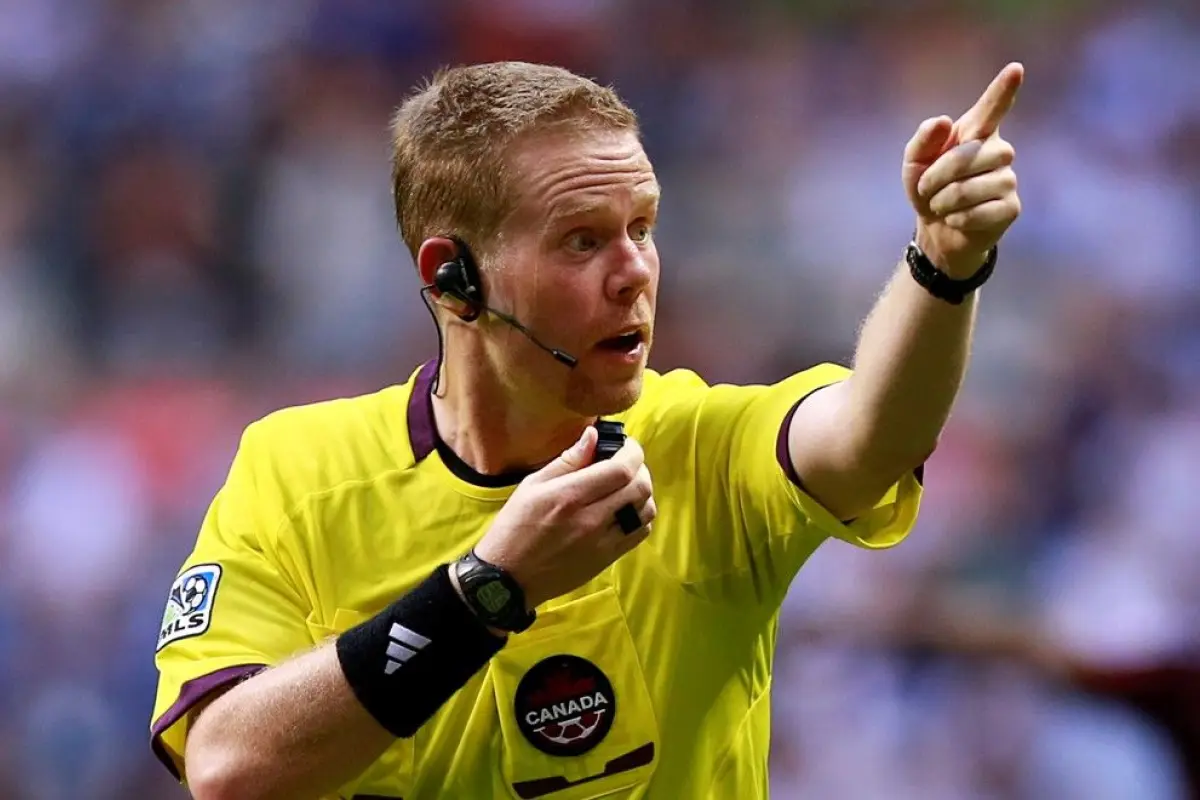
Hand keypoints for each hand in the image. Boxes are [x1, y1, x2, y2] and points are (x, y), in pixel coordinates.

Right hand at [473, 427, 655, 608]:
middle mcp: (591, 519)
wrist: (509, 577)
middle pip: (640, 488)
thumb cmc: (515, 528)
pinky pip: (639, 533)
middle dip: (640, 469)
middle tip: (627, 463)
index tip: (627, 445)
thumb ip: (567, 460)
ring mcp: (602, 542)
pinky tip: (624, 510)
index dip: (632, 452)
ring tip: (627, 486)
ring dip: (642, 493)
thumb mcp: (532, 486)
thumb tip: (592, 437)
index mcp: (570, 497)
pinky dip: (639, 516)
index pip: (621, 469)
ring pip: (645, 511)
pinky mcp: (606, 559)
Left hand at [903, 62, 1023, 277]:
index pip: (992, 108)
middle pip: (970, 156)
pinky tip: (956, 218)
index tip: (1016, 68)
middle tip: (928, 189)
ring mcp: (1008, 179)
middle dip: (939, 176)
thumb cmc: (929, 188)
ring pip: (971, 187)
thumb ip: (923, 140)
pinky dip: (957, 218)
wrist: (937, 228)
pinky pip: (979, 212)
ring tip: (941, 205)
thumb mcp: (914, 163)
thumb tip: (942, 122)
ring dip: (944, 200)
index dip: (1003, 89)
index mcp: (976, 133)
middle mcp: (998, 151)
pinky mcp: (1011, 207)